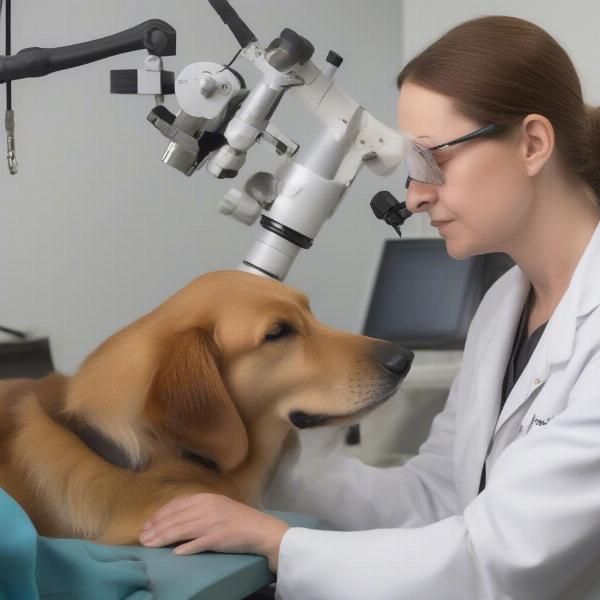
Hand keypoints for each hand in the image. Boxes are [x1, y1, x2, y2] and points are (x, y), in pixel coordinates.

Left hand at [138, 493, 289, 571]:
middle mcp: (207, 508)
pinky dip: (185, 549)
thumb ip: (197, 510)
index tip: (146, 524)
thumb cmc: (238, 518)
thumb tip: (174, 520)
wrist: (260, 528)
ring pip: (181, 531)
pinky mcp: (218, 538)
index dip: (158, 515)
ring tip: (149, 545)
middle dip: (155, 528)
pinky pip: (198, 544)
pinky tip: (174, 554)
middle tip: (141, 538)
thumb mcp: (217, 507)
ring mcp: (212, 523)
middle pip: (175, 519)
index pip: (176, 506)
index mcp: (206, 498)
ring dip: (163, 539)